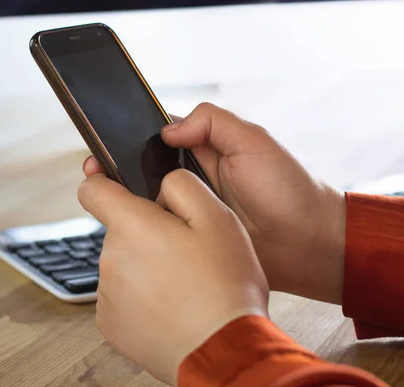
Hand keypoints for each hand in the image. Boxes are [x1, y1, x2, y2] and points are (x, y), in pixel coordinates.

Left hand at [78, 169, 268, 385]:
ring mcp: (107, 295)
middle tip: (185, 253)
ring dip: (146, 268)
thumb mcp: (218, 217)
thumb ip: (182, 185)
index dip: (106, 184)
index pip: (92, 190)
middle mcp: (110, 258)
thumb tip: (161, 183)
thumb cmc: (224, 285)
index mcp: (132, 226)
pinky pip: (123, 298)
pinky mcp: (110, 325)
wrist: (222, 350)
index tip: (120, 190)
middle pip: (120, 232)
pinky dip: (142, 299)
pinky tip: (172, 308)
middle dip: (146, 235)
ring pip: (124, 266)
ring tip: (184, 286)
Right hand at [83, 103, 345, 303]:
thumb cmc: (288, 190)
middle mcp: (194, 180)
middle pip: (147, 170)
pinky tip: (128, 227)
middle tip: (96, 172)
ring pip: (150, 202)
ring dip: (130, 200)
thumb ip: (213, 123)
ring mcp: (191, 212)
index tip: (106, 142)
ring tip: (105, 197)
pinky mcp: (192, 241)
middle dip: (121, 169)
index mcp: (206, 150)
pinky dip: (146, 229)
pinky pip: (162, 232)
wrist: (307, 245)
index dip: (132, 138)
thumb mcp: (254, 141)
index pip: (159, 138)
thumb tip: (168, 128)